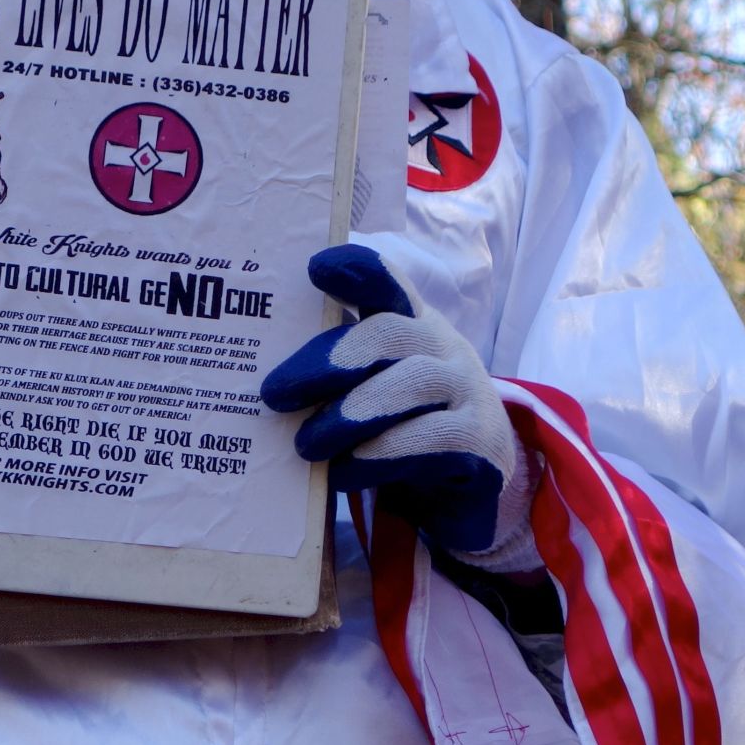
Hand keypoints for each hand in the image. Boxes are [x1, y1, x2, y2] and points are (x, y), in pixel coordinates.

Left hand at [261, 244, 527, 558]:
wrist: (477, 476)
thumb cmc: (406, 421)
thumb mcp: (377, 385)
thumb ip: (336, 374)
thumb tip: (265, 387)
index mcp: (412, 323)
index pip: (387, 283)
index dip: (356, 269)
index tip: (315, 268)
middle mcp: (444, 346)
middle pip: (390, 333)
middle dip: (328, 361)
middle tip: (275, 393)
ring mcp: (468, 390)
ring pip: (411, 383)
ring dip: (350, 414)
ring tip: (306, 444)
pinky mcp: (480, 441)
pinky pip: (430, 440)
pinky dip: (380, 455)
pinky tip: (343, 473)